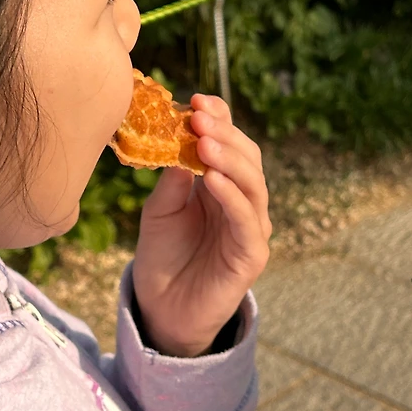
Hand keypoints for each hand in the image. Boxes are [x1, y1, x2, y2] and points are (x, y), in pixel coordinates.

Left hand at [131, 95, 271, 356]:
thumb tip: (178, 142)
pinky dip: (232, 197)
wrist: (162, 310)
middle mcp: (242, 202)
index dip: (219, 119)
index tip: (195, 100)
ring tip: (205, 143)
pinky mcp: (251, 255)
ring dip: (230, 160)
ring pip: (253, 185)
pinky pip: (247, 221)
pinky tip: (212, 180)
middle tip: (198, 116)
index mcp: (221, 185)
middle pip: (246, 158)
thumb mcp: (158, 211)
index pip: (229, 143)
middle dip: (224, 134)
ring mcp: (250, 227)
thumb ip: (171, 181)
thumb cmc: (162, 257)